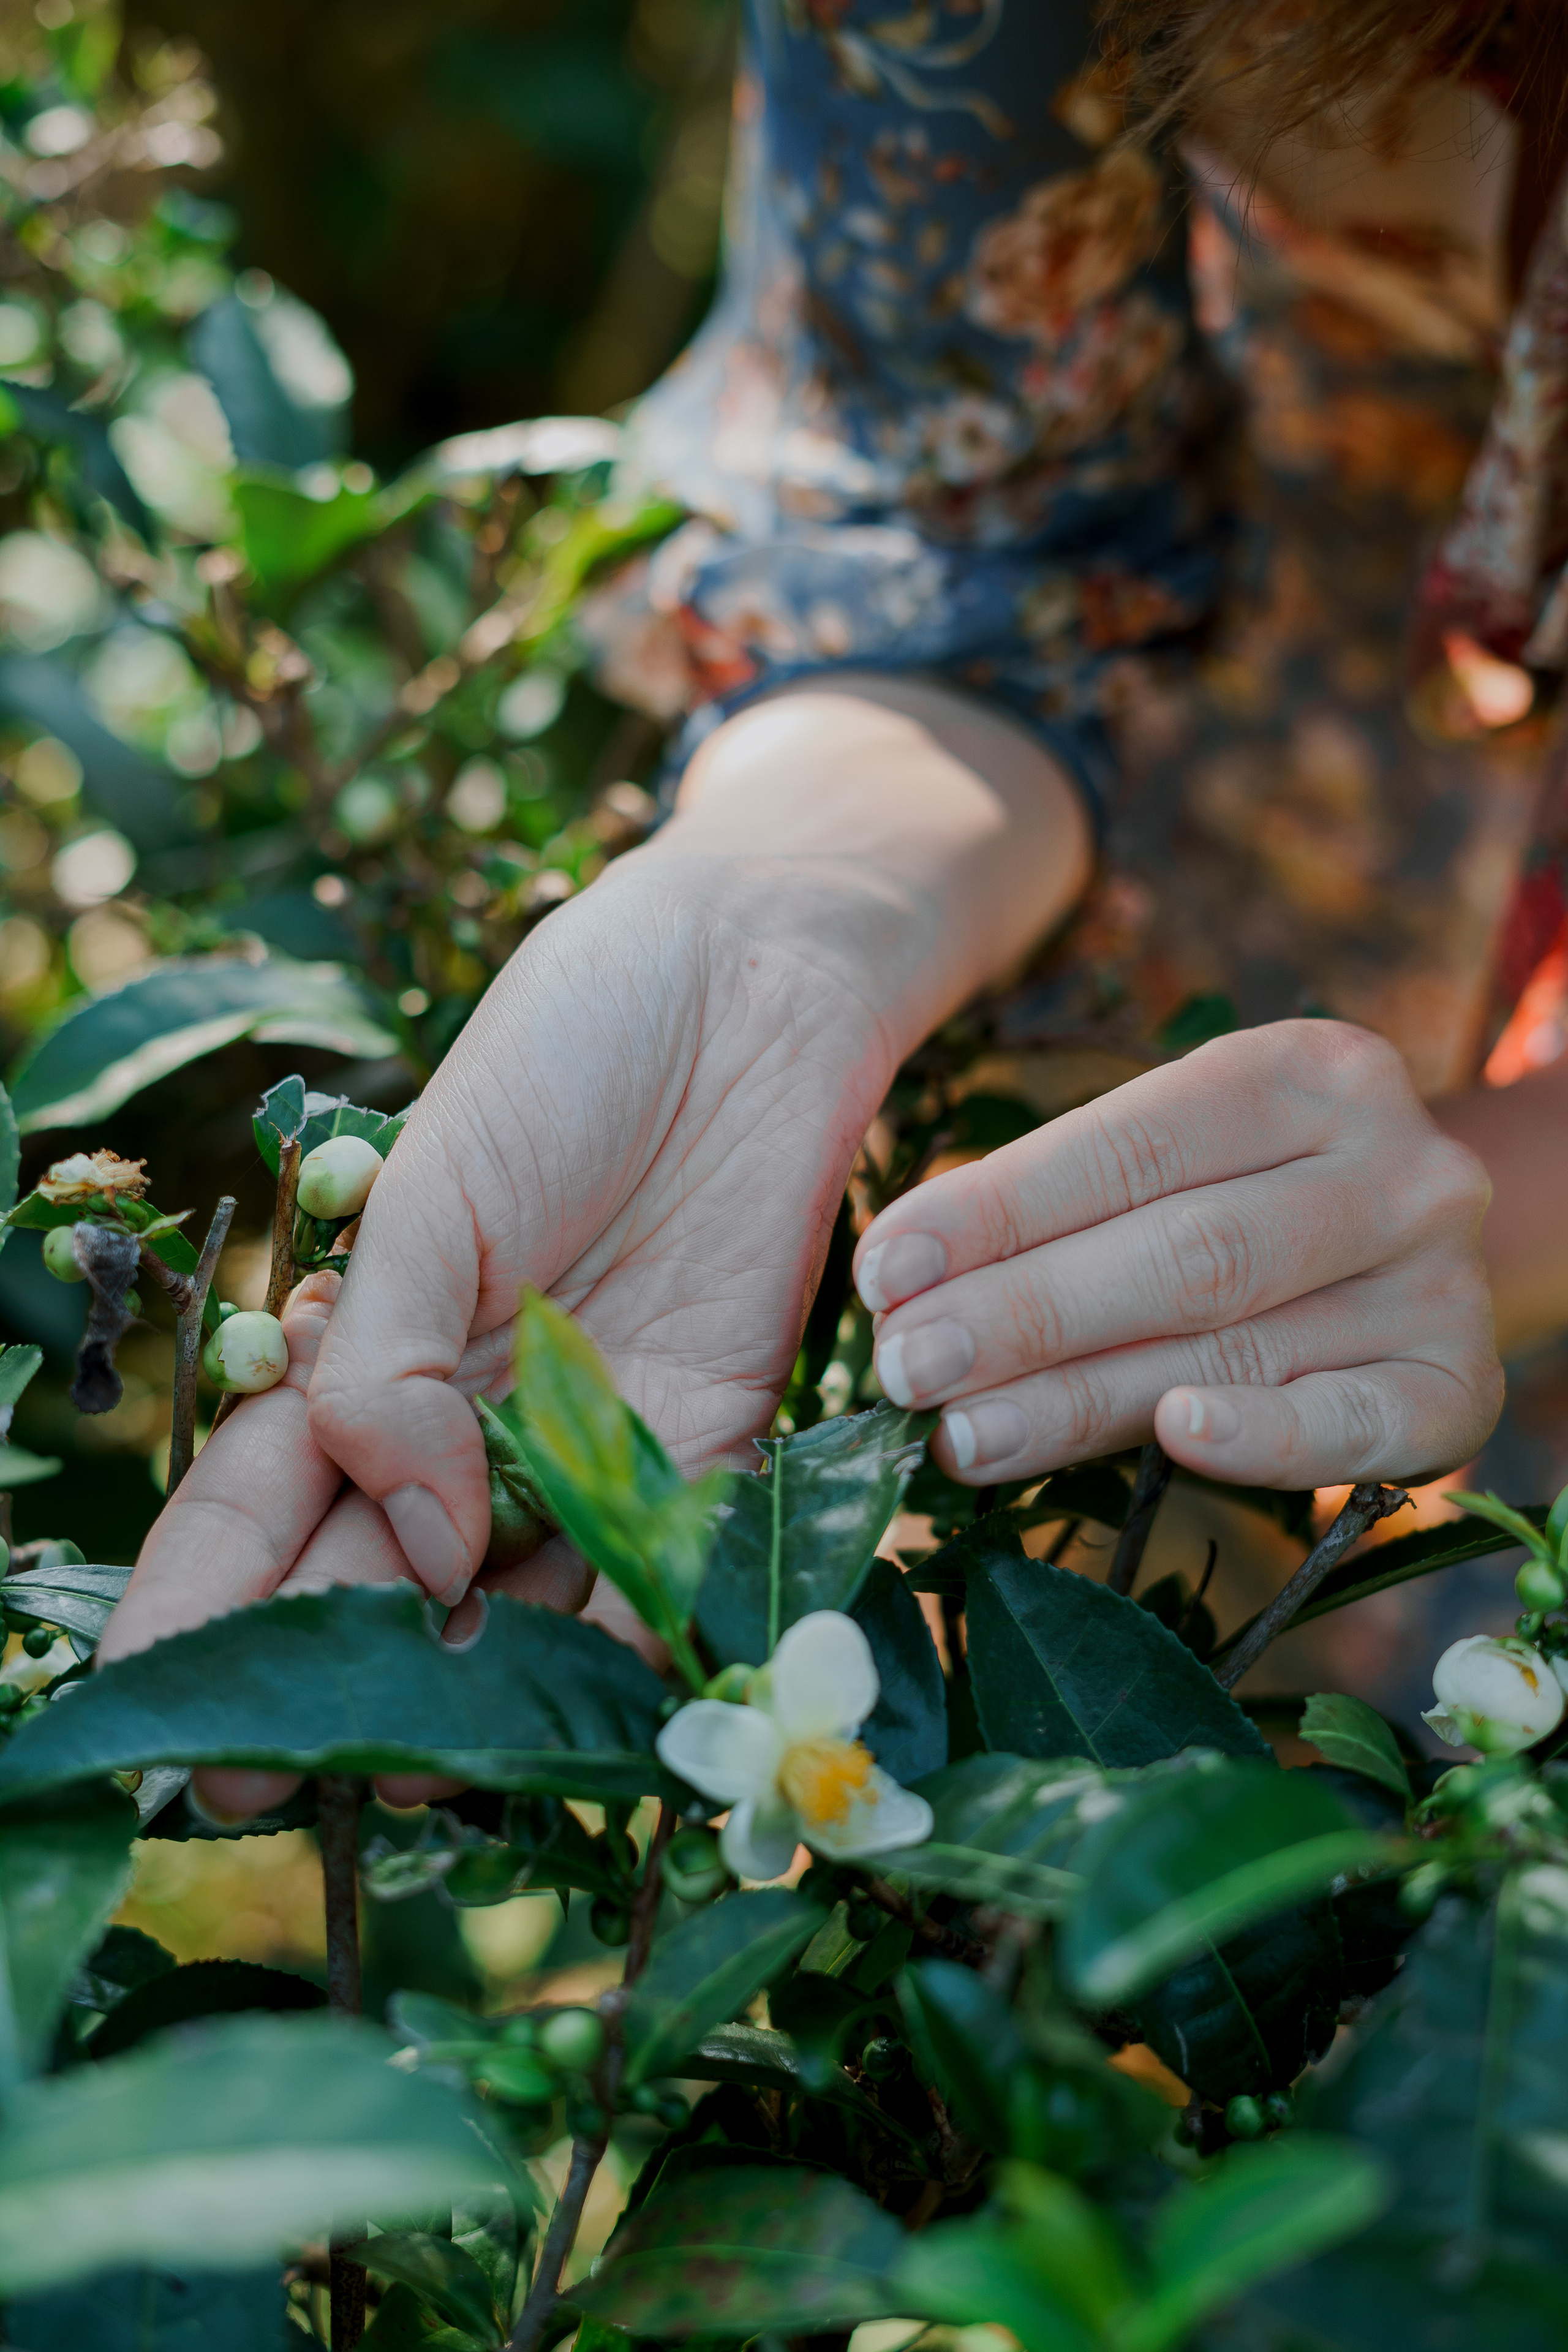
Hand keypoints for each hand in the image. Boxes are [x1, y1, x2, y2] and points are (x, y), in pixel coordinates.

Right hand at [98, 679, 1089, 1816]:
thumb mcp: (440, 1186)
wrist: (757, 979)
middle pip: (373, 1574)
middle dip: (317, 1681)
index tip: (153, 1707)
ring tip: (412, 1781)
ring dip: (468, 1694)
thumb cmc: (574, 1044)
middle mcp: (472, 1415)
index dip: (203, 1602)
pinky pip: (665, 1555)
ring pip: (511, 1594)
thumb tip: (411, 1546)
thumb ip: (393, 1364)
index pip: (264, 1499)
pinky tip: (593, 1706)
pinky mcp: (715, 1427)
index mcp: (373, 1346)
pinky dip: (632, 1631)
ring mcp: (589, 1434)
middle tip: (259, 1788)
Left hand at [854, 1020, 1502, 1489]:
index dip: (995, 1212)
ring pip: (1236, 1342)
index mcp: (1307, 1072)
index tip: (883, 1273)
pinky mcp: (1460, 1388)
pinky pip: (1356, 1425)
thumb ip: (1062, 1213)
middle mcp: (1396, 1164)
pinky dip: (1266, 1434)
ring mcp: (1438, 1280)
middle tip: (905, 1367)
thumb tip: (901, 1292)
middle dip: (1023, 1313)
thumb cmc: (1244, 1203)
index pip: (1128, 1145)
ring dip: (1083, 1395)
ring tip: (963, 1432)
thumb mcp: (1174, 1167)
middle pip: (1181, 1249)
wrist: (1410, 1260)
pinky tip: (1178, 1435)